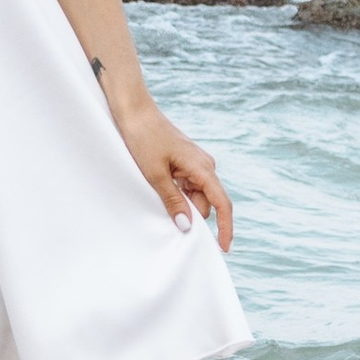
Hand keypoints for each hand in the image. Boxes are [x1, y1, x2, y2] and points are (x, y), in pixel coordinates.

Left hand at [115, 93, 233, 248]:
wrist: (134, 111)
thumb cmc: (143, 139)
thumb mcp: (155, 174)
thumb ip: (172, 201)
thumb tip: (187, 226)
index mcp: (203, 168)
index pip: (222, 203)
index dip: (225, 228)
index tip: (224, 249)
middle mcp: (205, 166)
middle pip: (206, 203)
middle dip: (193, 217)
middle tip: (169, 226)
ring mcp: (195, 163)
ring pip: (195, 195)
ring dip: (181, 205)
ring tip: (156, 200)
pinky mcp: (184, 162)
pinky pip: (186, 186)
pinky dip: (176, 195)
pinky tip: (158, 194)